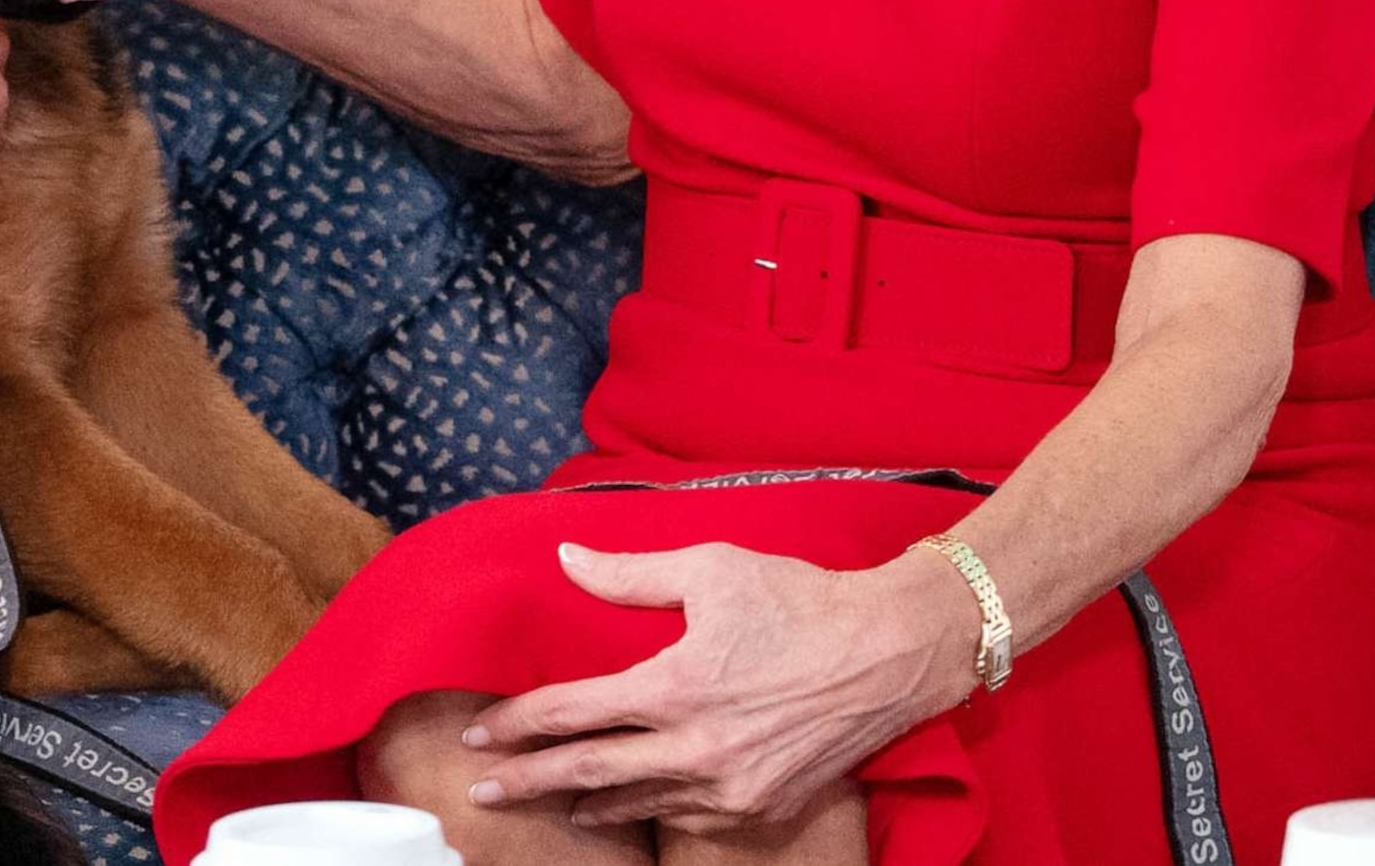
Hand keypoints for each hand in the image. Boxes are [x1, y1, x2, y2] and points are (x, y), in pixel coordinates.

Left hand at [463, 541, 976, 834]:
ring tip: (549, 803)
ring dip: (586, 803)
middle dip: (530, 781)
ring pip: (638, 801)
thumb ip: (629, 574)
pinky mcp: (764, 805)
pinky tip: (625, 805)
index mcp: (675, 687)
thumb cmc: (801, 599)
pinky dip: (649, 808)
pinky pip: (690, 815)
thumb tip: (565, 558)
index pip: (572, 713)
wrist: (895, 651)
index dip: (518, 723)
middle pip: (590, 771)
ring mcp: (732, 786)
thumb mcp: (710, 570)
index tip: (479, 731)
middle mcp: (698, 748)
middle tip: (482, 789)